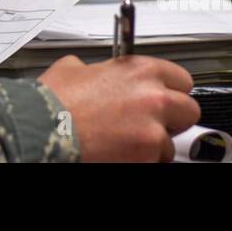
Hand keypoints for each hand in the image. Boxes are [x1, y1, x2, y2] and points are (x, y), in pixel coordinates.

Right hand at [38, 55, 198, 161]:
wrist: (43, 130)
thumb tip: (91, 72)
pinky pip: (154, 162)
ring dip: (152, 144)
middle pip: (188, 110)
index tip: (161, 96)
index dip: (169, 89)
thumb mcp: (73, 68)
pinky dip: (140, 160)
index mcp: (140, 70)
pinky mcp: (145, 156)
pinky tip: (119, 153)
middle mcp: (154, 97)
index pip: (181, 79)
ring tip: (125, 143)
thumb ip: (94, 68)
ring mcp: (152, 130)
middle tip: (150, 123)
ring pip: (170, 143)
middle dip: (171, 119)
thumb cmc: (54, 101)